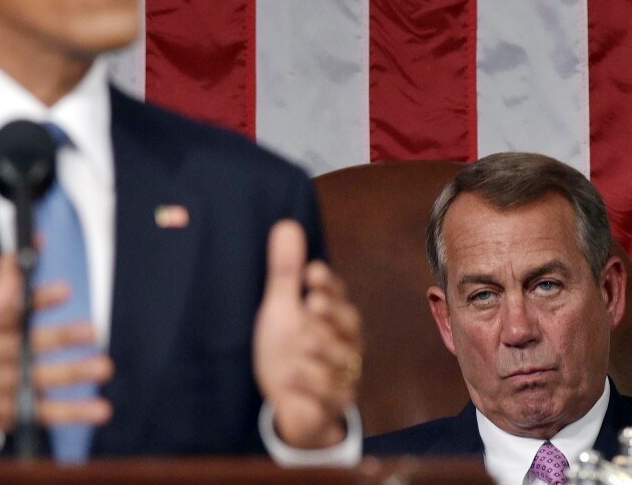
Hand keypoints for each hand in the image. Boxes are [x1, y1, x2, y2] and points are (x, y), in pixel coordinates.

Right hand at [0, 253, 112, 443]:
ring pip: (39, 381)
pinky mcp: (13, 414)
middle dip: (61, 338)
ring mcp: (2, 388)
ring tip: (104, 368)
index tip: (66, 289)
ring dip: (73, 375)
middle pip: (27, 347)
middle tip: (94, 330)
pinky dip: (73, 412)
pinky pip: (45, 413)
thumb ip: (10, 276)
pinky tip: (100, 410)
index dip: (37, 300)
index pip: (10, 309)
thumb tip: (34, 236)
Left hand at [253, 220, 361, 448]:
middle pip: (349, 327)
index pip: (338, 296)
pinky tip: (290, 375)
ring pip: (341, 363)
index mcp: (334, 318)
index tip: (313, 272)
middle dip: (333, 315)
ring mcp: (340, 376)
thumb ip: (286, 273)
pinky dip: (309, 386)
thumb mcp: (282, 309)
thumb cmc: (289, 348)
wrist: (290, 403)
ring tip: (303, 342)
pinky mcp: (330, 406)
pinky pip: (326, 397)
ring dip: (323, 352)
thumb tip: (286, 225)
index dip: (329, 285)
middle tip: (313, 304)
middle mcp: (344, 345)